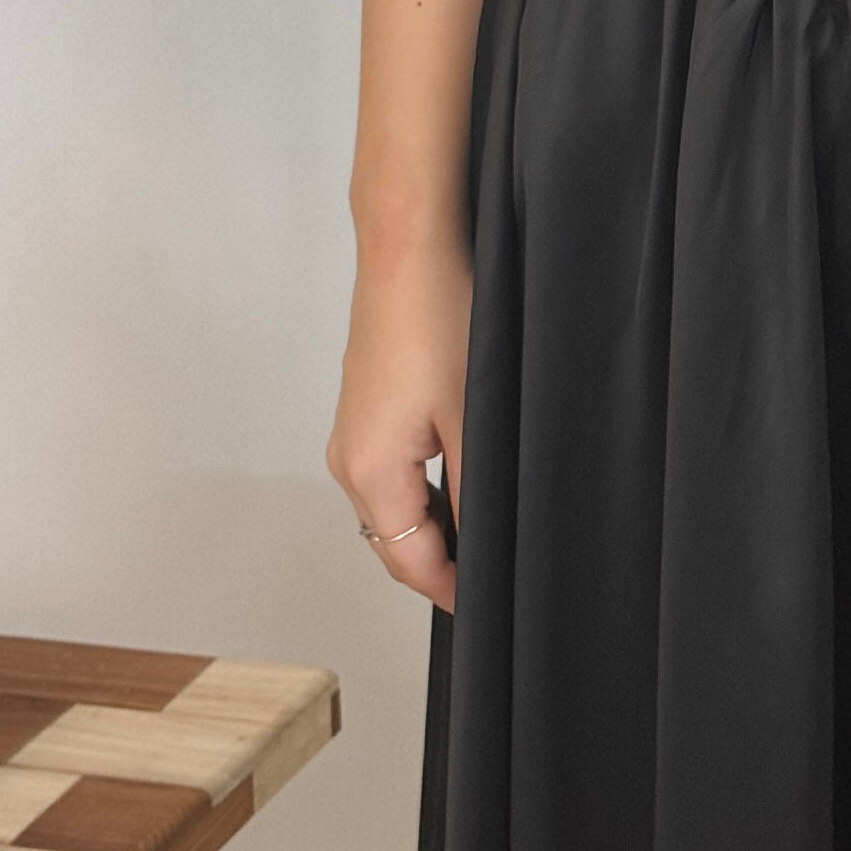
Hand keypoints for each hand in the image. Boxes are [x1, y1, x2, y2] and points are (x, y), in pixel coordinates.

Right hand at [328, 240, 467, 615]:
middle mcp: (348, 460)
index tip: (494, 605)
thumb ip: (476, 492)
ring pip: (395, 508)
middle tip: (502, 573)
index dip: (452, 591)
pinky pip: (391, 474)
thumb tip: (487, 547)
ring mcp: (353, 434)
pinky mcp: (365, 410)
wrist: (408, 245)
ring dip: (438, 526)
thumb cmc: (437, 317)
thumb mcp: (472, 416)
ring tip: (493, 527)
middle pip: (396, 542)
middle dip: (444, 564)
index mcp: (369, 473)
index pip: (409, 563)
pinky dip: (426, 490)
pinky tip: (468, 476)